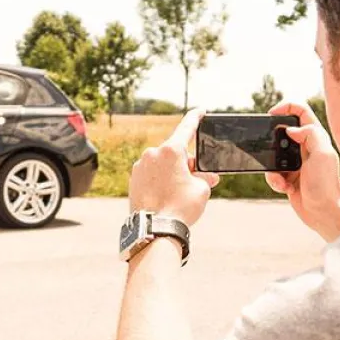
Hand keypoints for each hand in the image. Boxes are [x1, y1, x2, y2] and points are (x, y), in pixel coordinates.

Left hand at [129, 109, 219, 226]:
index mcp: (171, 150)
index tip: (200, 111)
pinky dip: (160, 181)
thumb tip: (206, 176)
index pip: (187, 128)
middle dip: (187, 163)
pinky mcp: (133, 179)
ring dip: (173, 173)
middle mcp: (152, 154)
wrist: (155, 229)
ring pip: (162, 164)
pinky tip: (166, 196)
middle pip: (175, 152)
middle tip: (197, 180)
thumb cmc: (180, 207)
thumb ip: (204, 177)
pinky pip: (151, 174)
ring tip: (179, 194)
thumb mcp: (201, 189)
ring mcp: (140, 166)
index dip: (196, 118)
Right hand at [264, 101, 339, 241]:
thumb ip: (310, 134)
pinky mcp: (289, 177)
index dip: (285, 107)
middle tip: (270, 150)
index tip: (271, 115)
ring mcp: (296, 163)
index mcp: (316, 137)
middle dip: (272, 141)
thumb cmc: (326, 185)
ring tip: (282, 179)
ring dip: (272, 166)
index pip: (300, 111)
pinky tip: (285, 188)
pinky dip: (274, 180)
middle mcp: (305, 147)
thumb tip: (292, 129)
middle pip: (282, 131)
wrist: (324, 214)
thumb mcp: (322, 154)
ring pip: (273, 154)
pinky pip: (273, 172)